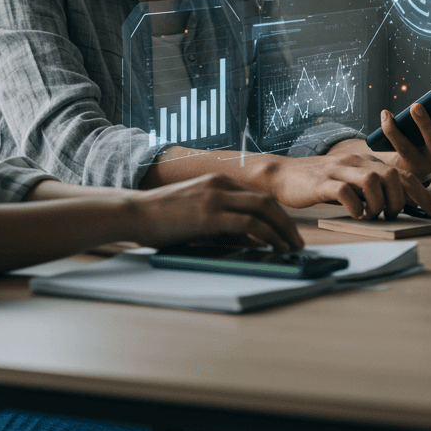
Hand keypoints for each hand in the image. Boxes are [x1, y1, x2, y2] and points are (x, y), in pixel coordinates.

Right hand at [132, 173, 303, 251]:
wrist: (134, 213)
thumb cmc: (161, 219)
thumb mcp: (197, 216)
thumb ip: (223, 224)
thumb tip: (251, 241)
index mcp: (218, 182)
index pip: (258, 197)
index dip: (277, 215)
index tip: (287, 232)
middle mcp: (221, 185)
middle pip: (267, 201)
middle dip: (286, 223)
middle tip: (297, 242)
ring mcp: (216, 197)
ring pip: (264, 211)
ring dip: (282, 231)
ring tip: (292, 249)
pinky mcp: (210, 215)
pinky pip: (248, 225)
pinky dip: (267, 236)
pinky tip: (274, 249)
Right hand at [265, 151, 430, 219]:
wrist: (284, 174)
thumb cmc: (320, 182)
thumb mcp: (351, 181)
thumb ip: (372, 188)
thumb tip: (400, 206)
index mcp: (367, 161)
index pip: (404, 174)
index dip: (423, 194)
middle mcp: (357, 161)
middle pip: (393, 175)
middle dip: (400, 201)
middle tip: (392, 216)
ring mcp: (340, 169)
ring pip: (373, 180)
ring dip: (379, 204)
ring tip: (372, 215)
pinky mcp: (323, 182)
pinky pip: (346, 192)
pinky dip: (356, 207)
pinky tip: (354, 215)